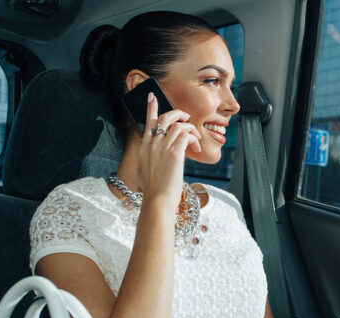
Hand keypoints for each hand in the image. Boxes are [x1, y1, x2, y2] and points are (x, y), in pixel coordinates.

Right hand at [137, 92, 200, 209]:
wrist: (158, 199)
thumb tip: (166, 151)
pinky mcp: (174, 153)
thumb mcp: (147, 169)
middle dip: (178, 113)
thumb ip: (153, 156)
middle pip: (165, 118)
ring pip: (179, 125)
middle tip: (186, 117)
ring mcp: (161, 147)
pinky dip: (193, 138)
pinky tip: (195, 145)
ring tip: (195, 139)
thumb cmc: (155, 189)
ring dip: (191, 130)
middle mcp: (151, 144)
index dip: (151, 108)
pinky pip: (186, 135)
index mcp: (143, 147)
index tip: (152, 96)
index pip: (148, 122)